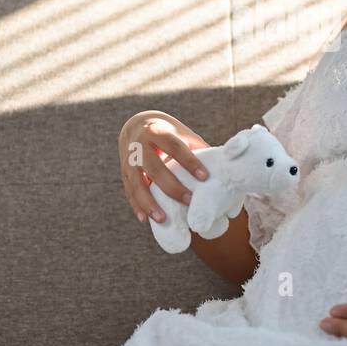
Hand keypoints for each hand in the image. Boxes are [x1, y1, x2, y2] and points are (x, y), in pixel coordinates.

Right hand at [118, 111, 210, 225]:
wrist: (136, 125)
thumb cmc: (167, 132)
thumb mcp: (181, 132)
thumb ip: (197, 147)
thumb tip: (223, 164)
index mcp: (157, 131)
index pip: (174, 146)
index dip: (189, 161)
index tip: (205, 177)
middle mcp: (139, 145)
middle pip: (154, 167)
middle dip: (171, 186)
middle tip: (189, 201)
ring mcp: (129, 160)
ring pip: (137, 183)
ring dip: (149, 203)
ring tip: (163, 219)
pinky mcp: (123, 173)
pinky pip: (128, 192)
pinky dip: (136, 206)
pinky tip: (145, 220)